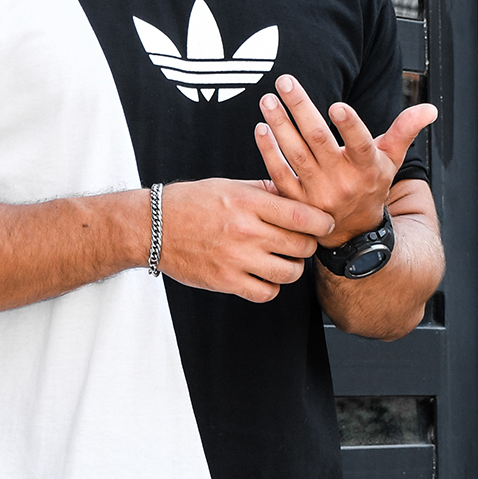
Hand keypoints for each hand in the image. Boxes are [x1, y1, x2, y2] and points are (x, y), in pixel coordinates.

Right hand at [158, 178, 334, 302]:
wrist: (152, 227)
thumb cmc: (189, 203)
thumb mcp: (227, 186)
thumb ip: (263, 191)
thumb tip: (294, 193)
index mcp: (248, 203)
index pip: (302, 215)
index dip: (322, 222)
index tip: (324, 224)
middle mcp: (245, 231)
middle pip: (301, 246)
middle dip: (307, 245)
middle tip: (300, 242)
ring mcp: (236, 259)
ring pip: (288, 273)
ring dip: (292, 268)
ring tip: (283, 260)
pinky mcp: (226, 281)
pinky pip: (266, 292)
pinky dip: (271, 287)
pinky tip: (264, 276)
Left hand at [254, 76, 436, 245]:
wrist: (352, 232)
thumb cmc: (371, 185)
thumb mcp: (392, 159)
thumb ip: (405, 130)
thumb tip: (431, 108)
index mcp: (367, 168)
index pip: (360, 145)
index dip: (350, 126)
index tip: (337, 105)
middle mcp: (342, 180)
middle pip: (319, 140)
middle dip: (300, 108)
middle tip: (285, 82)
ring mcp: (317, 192)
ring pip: (296, 154)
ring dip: (280, 124)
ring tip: (268, 100)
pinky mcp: (296, 201)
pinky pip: (279, 173)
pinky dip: (268, 151)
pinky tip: (261, 129)